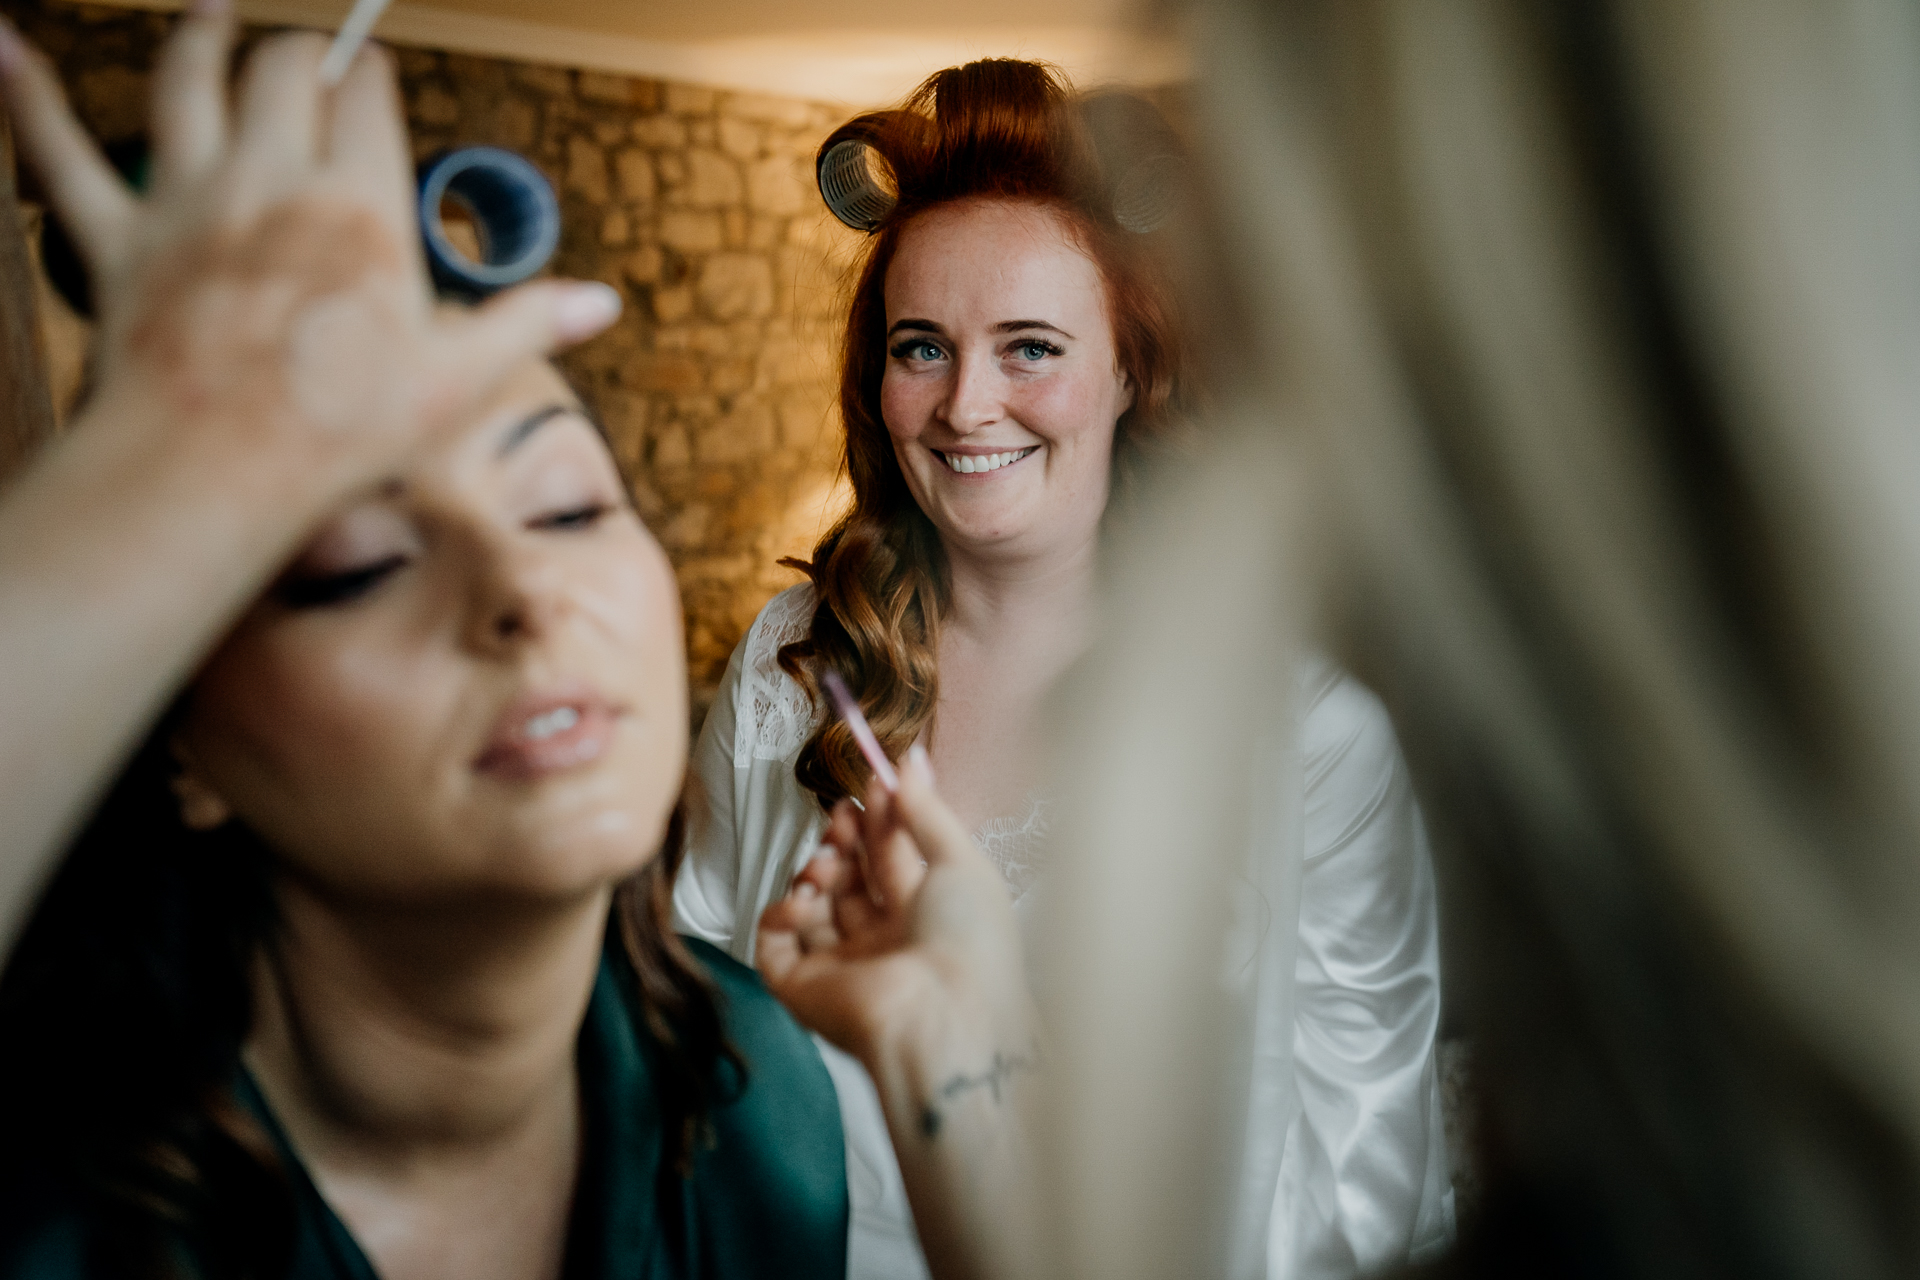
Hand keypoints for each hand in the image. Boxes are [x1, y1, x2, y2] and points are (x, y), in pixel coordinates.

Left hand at [0, 3, 617, 485]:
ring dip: (199, 34)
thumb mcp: (460, 378)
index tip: (372, 73)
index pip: (365, 97)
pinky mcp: (116, 239)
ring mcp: (187, 201)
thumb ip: (528, 320)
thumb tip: (601, 301)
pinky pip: (62, 151)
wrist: (217, 467)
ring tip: (211, 9)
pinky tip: (7, 49)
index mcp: (359, 204)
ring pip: (185, 81)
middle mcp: (270, 178)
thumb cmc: (344, 429)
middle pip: (281, 69)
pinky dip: (29, 95)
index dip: (369, 75)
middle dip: (298, 48)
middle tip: (307, 53)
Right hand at [756, 746, 1034, 1090]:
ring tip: (827, 863)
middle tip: (841, 817)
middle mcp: (885, 945)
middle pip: (849, 879)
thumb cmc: (968, 943)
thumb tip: (912, 758)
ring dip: (814, 871)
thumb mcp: (959, 860)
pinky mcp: (805, 990)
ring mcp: (844, 968)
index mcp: (927, 919)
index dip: (878, 820)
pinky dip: (780, 914)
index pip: (891, 859)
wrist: (945, 1016)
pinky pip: (776, 945)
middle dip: (842, 840)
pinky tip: (802, 901)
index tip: (872, 785)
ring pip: (811, 906)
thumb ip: (927, 809)